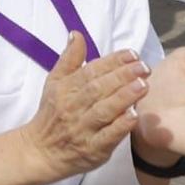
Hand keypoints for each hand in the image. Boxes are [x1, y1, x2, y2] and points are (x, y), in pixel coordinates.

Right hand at [20, 37, 148, 180]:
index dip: (112, 62)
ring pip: (104, 110)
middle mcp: (72, 107)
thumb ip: (69, 60)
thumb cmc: (52, 114)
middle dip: (122, 76)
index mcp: (65, 89)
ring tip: (143, 85)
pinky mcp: (92, 149)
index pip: (90, 71)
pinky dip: (120, 125)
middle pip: (98, 88)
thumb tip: (76, 34)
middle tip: (144, 67)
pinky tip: (134, 115)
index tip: (132, 54)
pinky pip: (107, 136)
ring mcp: (82, 128)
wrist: (40, 151)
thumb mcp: (54, 83)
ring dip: (123, 97)